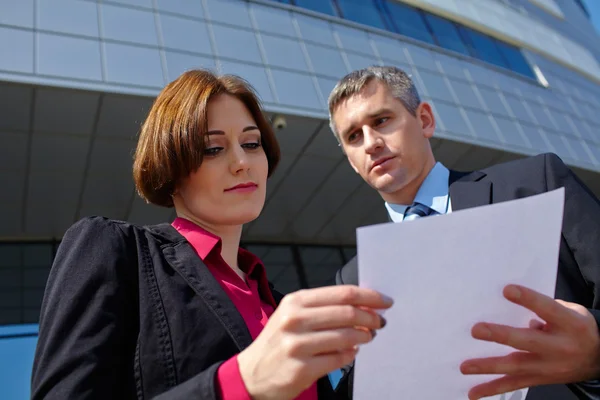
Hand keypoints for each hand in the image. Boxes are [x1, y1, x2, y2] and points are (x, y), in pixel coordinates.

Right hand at [237, 285, 391, 399]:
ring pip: (346, 337)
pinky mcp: (301, 369)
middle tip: (380, 322)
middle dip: (371, 317)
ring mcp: (297, 345)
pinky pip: (338, 360)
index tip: (385, 301)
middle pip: (347, 313)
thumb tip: (364, 307)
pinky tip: (350, 353)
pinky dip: (350, 355)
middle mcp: (294, 320)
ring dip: (364, 337)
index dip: (369, 296)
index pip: (342, 294)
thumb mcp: (292, 315)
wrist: (251, 373)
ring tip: (367, 337)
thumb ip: (323, 308)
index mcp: (295, 301)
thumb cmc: (278, 341)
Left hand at [461, 284, 599, 399]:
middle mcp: (560, 347)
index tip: (507, 290)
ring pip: (516, 366)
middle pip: (527, 341)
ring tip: (465, 366)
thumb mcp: (570, 311)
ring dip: (488, 366)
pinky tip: (473, 392)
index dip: (528, 299)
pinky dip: (492, 389)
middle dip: (500, 335)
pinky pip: (514, 385)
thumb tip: (511, 309)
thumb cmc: (577, 327)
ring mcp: (549, 367)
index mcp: (570, 324)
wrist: (599, 358)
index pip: (547, 309)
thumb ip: (543, 309)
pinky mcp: (540, 379)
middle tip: (476, 330)